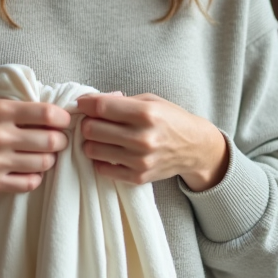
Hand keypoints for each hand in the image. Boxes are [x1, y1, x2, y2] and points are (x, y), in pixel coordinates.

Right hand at [0, 99, 71, 209]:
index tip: (64, 122)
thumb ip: (23, 110)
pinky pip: (29, 183)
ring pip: (43, 163)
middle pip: (50, 141)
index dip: (63, 119)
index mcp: (0, 111)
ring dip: (49, 159)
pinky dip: (36, 177)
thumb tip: (60, 117)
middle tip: (58, 140)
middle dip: (60, 141)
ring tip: (43, 155)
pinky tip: (31, 170)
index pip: (47, 114)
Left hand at [77, 93, 228, 190]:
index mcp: (146, 114)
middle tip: (93, 121)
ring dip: (91, 142)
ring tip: (101, 137)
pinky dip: (100, 160)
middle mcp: (142, 138)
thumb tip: (88, 102)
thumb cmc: (170, 119)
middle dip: (87, 123)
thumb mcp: (149, 101)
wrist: (195, 148)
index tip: (82, 103)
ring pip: (92, 150)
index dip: (85, 103)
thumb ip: (119, 101)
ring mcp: (140, 160)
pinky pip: (102, 169)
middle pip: (92, 129)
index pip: (101, 107)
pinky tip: (110, 152)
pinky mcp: (138, 177)